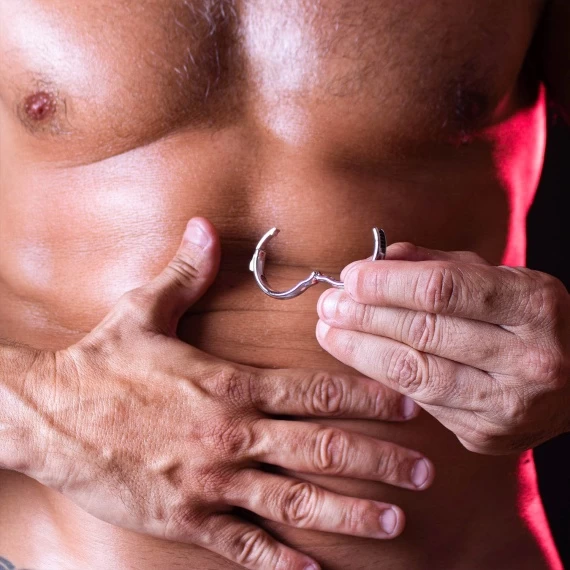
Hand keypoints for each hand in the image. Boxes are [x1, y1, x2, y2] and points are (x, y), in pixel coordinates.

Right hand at [32, 220, 432, 569]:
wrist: (44, 415)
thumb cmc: (100, 363)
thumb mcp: (143, 309)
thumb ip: (185, 270)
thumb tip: (204, 225)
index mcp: (229, 384)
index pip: (315, 390)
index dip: (366, 395)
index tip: (406, 403)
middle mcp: (230, 434)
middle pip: (320, 447)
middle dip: (378, 459)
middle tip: (423, 472)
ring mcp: (210, 481)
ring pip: (294, 501)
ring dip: (348, 511)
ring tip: (394, 519)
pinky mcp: (184, 517)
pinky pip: (242, 545)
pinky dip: (280, 562)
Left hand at [316, 242, 569, 454]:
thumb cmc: (524, 318)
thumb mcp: (495, 277)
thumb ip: (436, 266)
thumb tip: (375, 262)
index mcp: (534, 304)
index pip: (443, 290)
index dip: (387, 283)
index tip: (350, 276)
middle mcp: (528, 359)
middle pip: (423, 333)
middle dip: (363, 316)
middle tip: (328, 304)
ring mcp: (508, 406)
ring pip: (414, 375)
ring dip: (360, 350)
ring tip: (329, 330)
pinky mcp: (486, 436)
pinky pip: (421, 402)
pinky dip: (385, 376)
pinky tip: (362, 357)